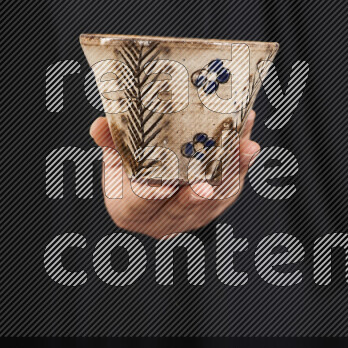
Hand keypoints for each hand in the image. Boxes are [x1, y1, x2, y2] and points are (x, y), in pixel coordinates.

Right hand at [89, 110, 259, 238]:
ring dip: (232, 170)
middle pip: (184, 207)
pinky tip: (248, 142)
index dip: (154, 194)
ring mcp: (190, 219)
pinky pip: (229, 190)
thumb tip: (99, 125)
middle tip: (211, 178)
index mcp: (128, 211)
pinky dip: (240, 166)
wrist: (150, 182)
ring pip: (214, 199)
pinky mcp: (214, 209)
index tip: (166, 185)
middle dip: (201, 189)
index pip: (142, 203)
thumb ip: (110, 141)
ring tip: (243, 144)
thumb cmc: (128, 168)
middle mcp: (160, 222)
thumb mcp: (114, 155)